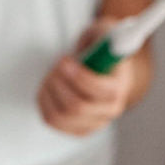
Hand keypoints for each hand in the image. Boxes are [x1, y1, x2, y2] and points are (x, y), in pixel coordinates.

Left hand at [37, 19, 135, 135]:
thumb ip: (107, 36)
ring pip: (59, 116)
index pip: (101, 91)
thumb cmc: (103, 51)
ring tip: (52, 74)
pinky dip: (44, 102)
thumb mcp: (107, 34)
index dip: (79, 77)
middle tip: (56, 66)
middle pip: (76, 107)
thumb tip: (107, 41)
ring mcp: (92, 124)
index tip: (65, 60)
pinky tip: (49, 87)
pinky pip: (51, 120)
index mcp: (120, 87)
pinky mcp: (76, 129)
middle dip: (59, 83)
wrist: (103, 72)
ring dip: (49, 92)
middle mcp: (109, 110)